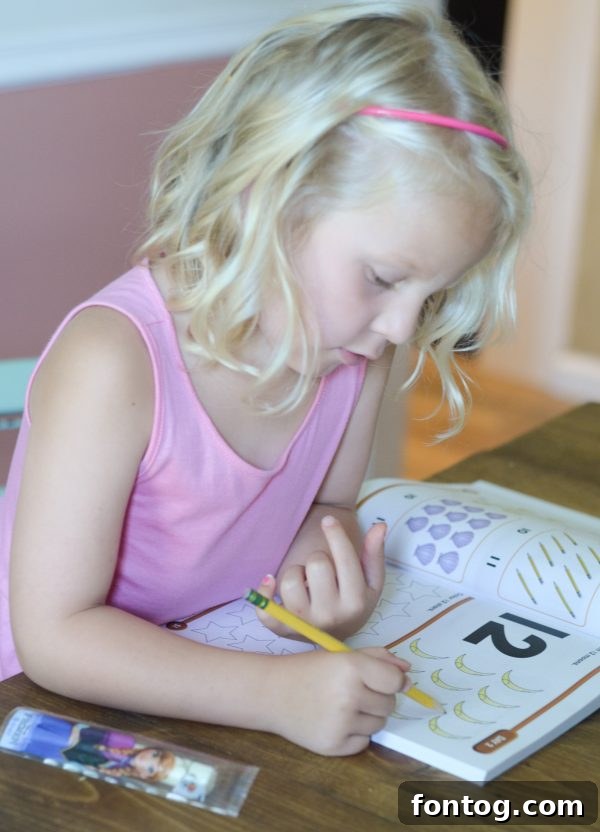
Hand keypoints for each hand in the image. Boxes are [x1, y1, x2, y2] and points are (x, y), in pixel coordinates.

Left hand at [256, 515, 385, 639]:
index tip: (328, 520)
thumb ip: (374, 554)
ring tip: (305, 581)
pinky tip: (271, 581)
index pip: (345, 559)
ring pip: (290, 580)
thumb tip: (380, 526)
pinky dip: (264, 592)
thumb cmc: (353, 601)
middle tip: (320, 567)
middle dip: (318, 558)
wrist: (337, 637)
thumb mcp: (371, 581)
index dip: (336, 534)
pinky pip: (265, 610)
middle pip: (316, 564)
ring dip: (295, 573)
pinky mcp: (282, 630)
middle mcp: (331, 615)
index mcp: (356, 601)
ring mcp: (305, 624)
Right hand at [270, 647, 409, 754]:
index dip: (392, 680)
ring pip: (379, 724)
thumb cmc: (309, 670)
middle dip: (377, 697)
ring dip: (368, 716)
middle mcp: (348, 695)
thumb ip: (377, 658)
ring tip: (342, 705)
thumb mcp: (340, 655)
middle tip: (353, 690)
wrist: (271, 693)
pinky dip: (355, 734)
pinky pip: (364, 742)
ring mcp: (341, 724)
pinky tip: (335, 721)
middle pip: (389, 704)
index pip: (395, 681)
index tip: (382, 679)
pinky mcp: (334, 746)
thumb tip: (407, 672)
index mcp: (351, 667)